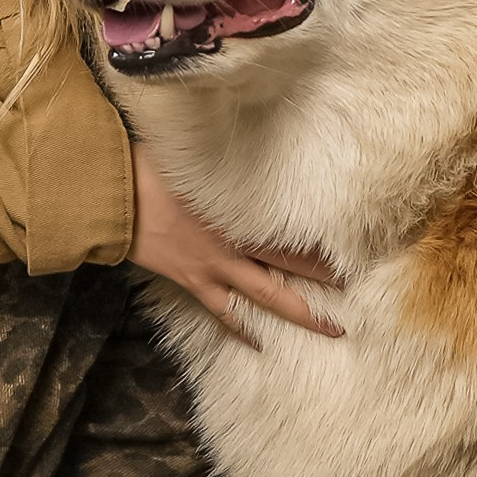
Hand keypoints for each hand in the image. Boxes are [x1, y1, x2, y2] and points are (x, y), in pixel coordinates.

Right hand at [129, 146, 343, 340]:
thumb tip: (248, 132)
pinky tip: (259, 344)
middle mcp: (237, 242)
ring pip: (269, 297)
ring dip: (302, 313)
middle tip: (360, 289)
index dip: (327, 241)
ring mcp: (217, 266)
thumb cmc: (152, 165)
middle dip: (328, 279)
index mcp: (242, 210)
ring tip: (333, 328)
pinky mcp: (194, 281)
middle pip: (294, 265)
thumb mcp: (197, 156)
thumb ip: (227, 161)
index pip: (295, 229)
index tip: (358, 245)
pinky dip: (243, 330)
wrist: (116, 197)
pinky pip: (225, 313)